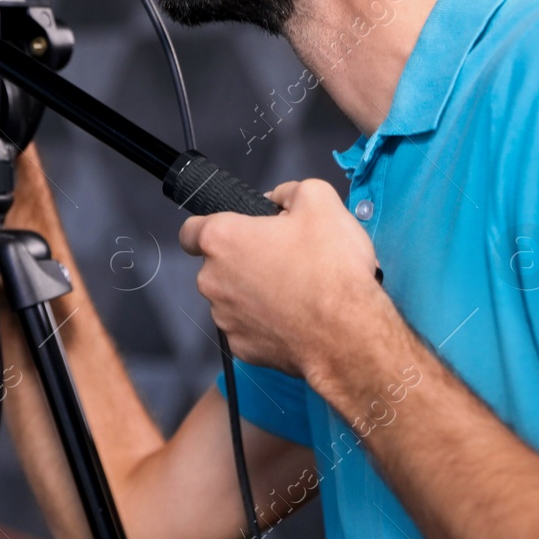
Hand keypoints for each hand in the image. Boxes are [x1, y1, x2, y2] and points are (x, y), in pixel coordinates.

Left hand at [178, 179, 386, 377]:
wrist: (348, 334)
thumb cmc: (331, 271)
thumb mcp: (320, 202)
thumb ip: (290, 191)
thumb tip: (279, 198)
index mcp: (222, 240)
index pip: (190, 231)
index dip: (211, 227)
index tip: (234, 232)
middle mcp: (213, 280)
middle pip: (217, 265)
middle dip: (245, 259)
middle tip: (284, 258)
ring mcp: (225, 317)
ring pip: (232, 297)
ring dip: (254, 291)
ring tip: (296, 289)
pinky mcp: (242, 346)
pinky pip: (248, 326)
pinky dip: (266, 321)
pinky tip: (295, 315)